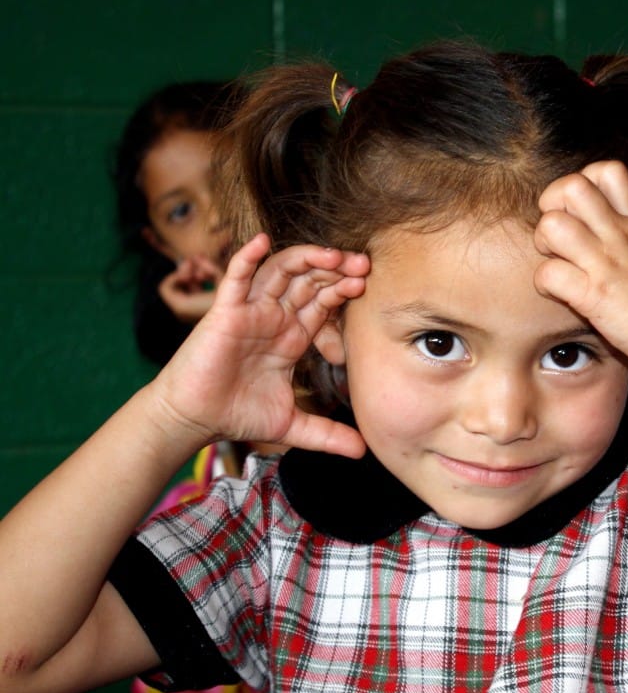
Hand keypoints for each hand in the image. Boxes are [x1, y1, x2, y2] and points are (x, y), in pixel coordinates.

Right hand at [152, 233, 369, 457]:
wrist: (195, 419)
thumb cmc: (237, 414)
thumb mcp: (293, 426)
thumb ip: (328, 435)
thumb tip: (363, 452)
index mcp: (291, 336)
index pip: (323, 302)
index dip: (343, 289)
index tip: (367, 284)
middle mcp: (273, 318)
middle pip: (308, 280)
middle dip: (335, 269)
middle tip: (362, 264)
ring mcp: (249, 312)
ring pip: (279, 272)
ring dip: (305, 258)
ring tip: (332, 254)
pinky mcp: (224, 313)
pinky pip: (235, 279)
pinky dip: (247, 258)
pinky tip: (261, 241)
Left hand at [533, 161, 627, 368]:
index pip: (607, 171)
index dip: (583, 183)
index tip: (581, 212)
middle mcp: (621, 237)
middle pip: (570, 188)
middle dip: (552, 207)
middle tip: (558, 236)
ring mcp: (607, 264)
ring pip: (551, 226)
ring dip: (544, 244)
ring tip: (557, 262)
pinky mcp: (594, 296)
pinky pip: (548, 274)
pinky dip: (544, 284)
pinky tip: (559, 294)